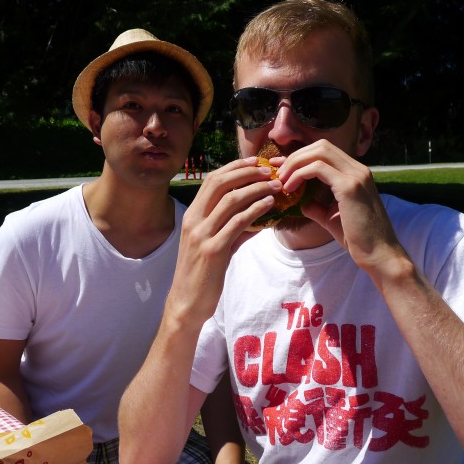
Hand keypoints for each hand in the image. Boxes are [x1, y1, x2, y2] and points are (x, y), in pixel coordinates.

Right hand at [166, 157, 281, 323]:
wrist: (187, 302)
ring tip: (276, 185)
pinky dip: (255, 210)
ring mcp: (202, 235)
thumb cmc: (203, 273)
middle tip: (270, 169)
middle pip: (220, 183)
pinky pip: (236, 223)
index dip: (235, 166)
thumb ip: (234, 228)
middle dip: (247, 171)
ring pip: (230, 200)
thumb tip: (259, 216)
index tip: (256, 161)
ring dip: (256, 188)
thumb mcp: (216, 245)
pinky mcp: (213, 251)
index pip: (213, 180)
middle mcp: (193, 220)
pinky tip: (270, 205)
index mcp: (192, 214)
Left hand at [277, 140, 406, 271]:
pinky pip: (318, 168)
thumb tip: (300, 202)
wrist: (379, 254)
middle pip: (321, 146)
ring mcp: (356, 175)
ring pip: (319, 152)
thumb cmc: (358, 238)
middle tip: (278, 173)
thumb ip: (317, 206)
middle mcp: (358, 169)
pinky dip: (300, 174)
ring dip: (295, 163)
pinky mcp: (350, 186)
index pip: (325, 151)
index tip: (281, 169)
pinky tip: (290, 188)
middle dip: (296, 156)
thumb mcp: (332, 217)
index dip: (301, 156)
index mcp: (356, 173)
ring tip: (282, 180)